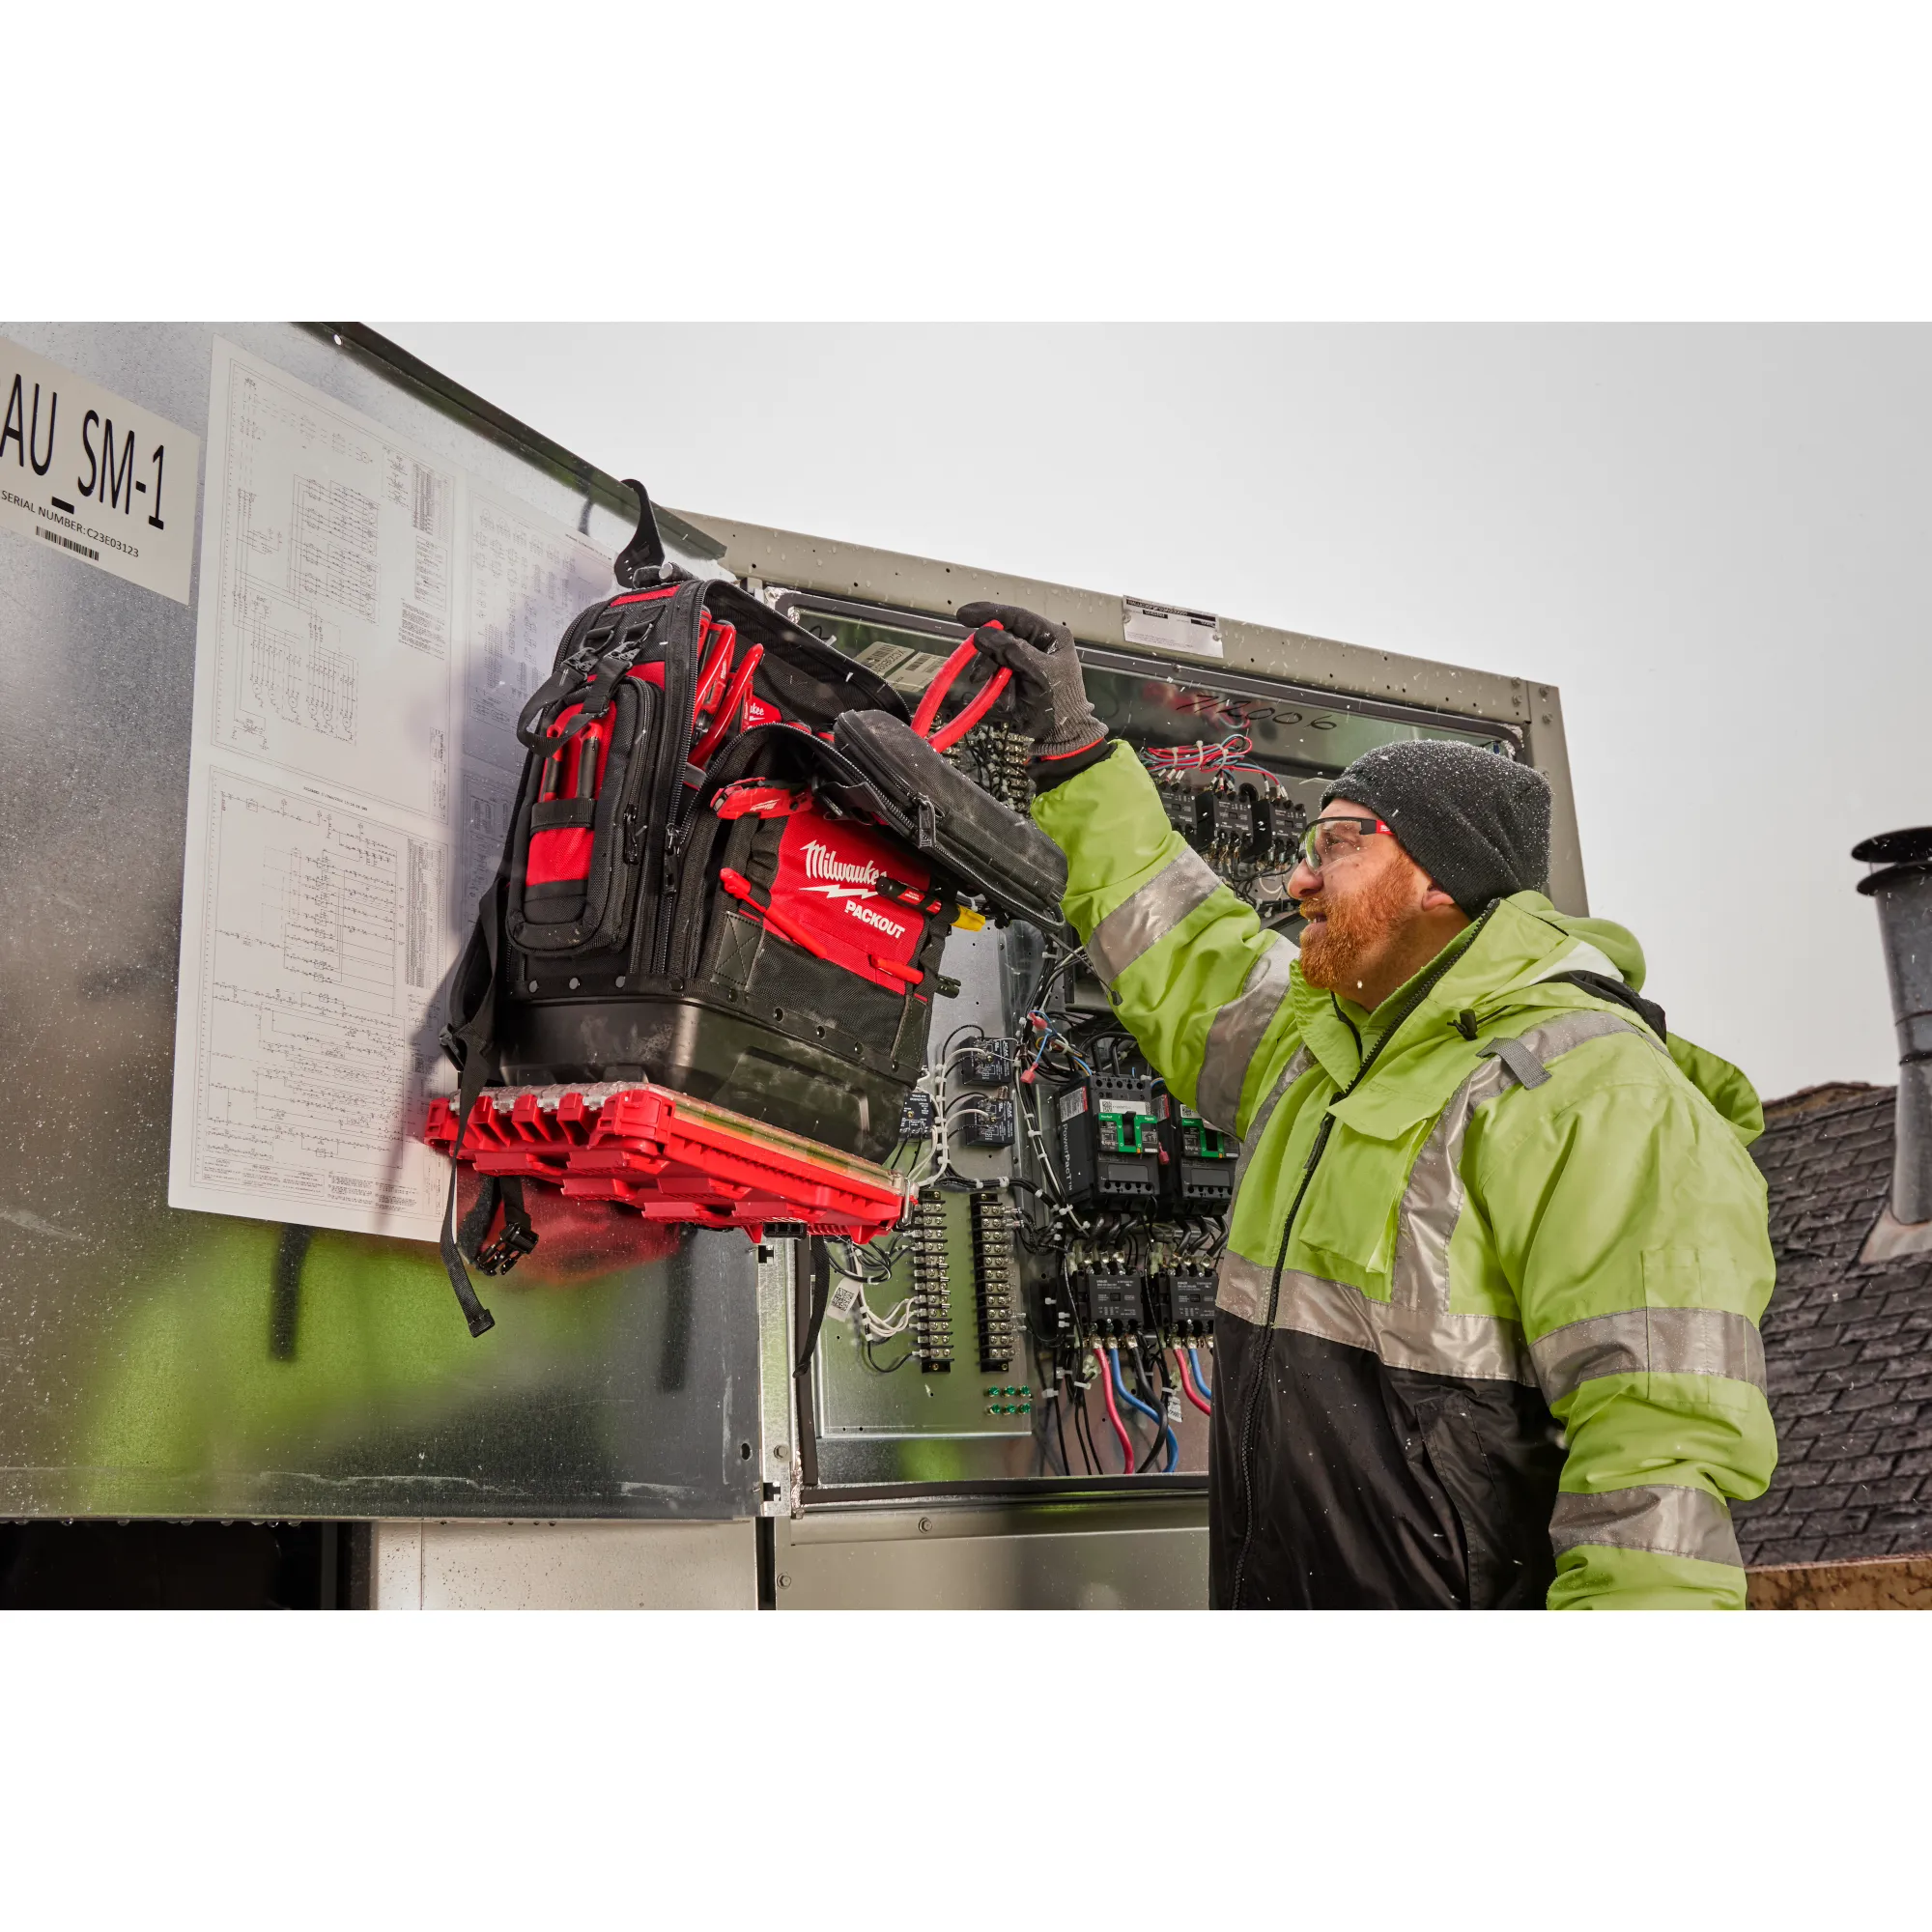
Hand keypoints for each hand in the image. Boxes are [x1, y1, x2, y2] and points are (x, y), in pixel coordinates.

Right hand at [955, 601, 1105, 759]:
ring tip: (994, 692)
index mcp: (1050, 635)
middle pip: (1001, 637)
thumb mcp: (1038, 673)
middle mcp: (1037, 643)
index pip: (1016, 617)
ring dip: (991, 675)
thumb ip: (1012, 651)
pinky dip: (996, 688)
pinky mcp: (1015, 676)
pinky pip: (996, 674)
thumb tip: (983, 633)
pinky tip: (1005, 701)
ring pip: (995, 656)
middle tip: (979, 674)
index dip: (989, 613)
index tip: (963, 615)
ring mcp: (1025, 660)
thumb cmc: (1059, 703)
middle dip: (988, 656)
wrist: (1060, 735)